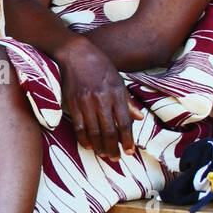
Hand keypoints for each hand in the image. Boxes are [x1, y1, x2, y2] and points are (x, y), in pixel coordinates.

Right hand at [57, 37, 142, 160]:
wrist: (75, 54)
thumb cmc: (99, 66)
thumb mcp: (118, 80)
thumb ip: (127, 101)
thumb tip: (140, 117)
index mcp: (115, 93)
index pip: (124, 122)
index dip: (128, 139)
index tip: (130, 151)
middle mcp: (101, 99)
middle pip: (109, 130)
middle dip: (114, 147)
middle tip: (117, 158)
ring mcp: (85, 102)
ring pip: (94, 131)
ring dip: (100, 146)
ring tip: (104, 155)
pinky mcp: (72, 103)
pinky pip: (79, 126)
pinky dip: (84, 138)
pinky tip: (88, 146)